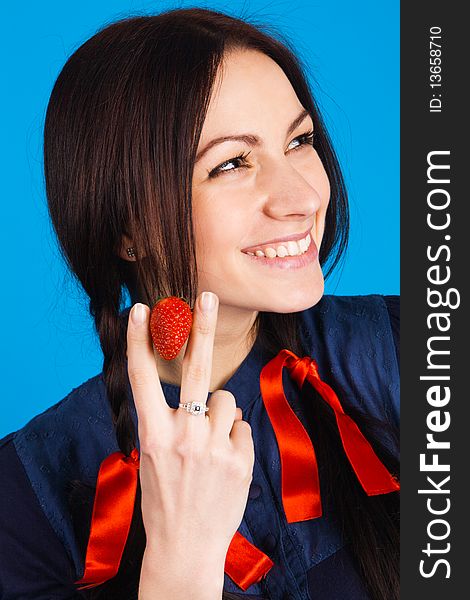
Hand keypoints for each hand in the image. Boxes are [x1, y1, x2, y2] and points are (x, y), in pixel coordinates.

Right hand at [126, 292, 254, 597]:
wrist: (185, 548)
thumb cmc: (164, 499)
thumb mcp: (151, 458)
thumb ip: (168, 423)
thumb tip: (198, 394)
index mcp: (153, 434)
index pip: (142, 378)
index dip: (139, 340)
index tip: (140, 309)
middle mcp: (183, 435)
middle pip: (197, 369)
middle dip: (202, 327)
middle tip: (208, 297)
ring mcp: (214, 447)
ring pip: (228, 400)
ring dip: (221, 415)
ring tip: (211, 446)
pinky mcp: (239, 460)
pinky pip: (242, 427)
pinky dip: (234, 439)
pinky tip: (224, 464)